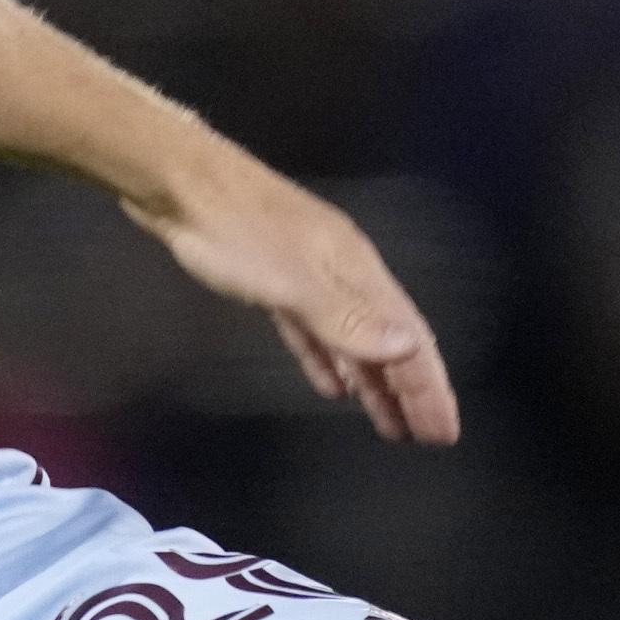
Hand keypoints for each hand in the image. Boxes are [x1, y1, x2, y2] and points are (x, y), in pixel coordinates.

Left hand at [134, 148, 462, 445]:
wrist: (175, 182)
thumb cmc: (233, 231)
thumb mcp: (293, 280)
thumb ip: (348, 318)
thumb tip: (410, 348)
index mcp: (357, 271)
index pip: (408, 339)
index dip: (429, 387)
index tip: (444, 432)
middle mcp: (342, 273)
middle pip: (387, 340)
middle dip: (409, 390)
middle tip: (425, 438)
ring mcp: (308, 275)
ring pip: (352, 339)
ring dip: (372, 381)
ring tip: (389, 423)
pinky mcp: (273, 281)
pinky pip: (313, 331)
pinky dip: (327, 359)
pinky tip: (333, 385)